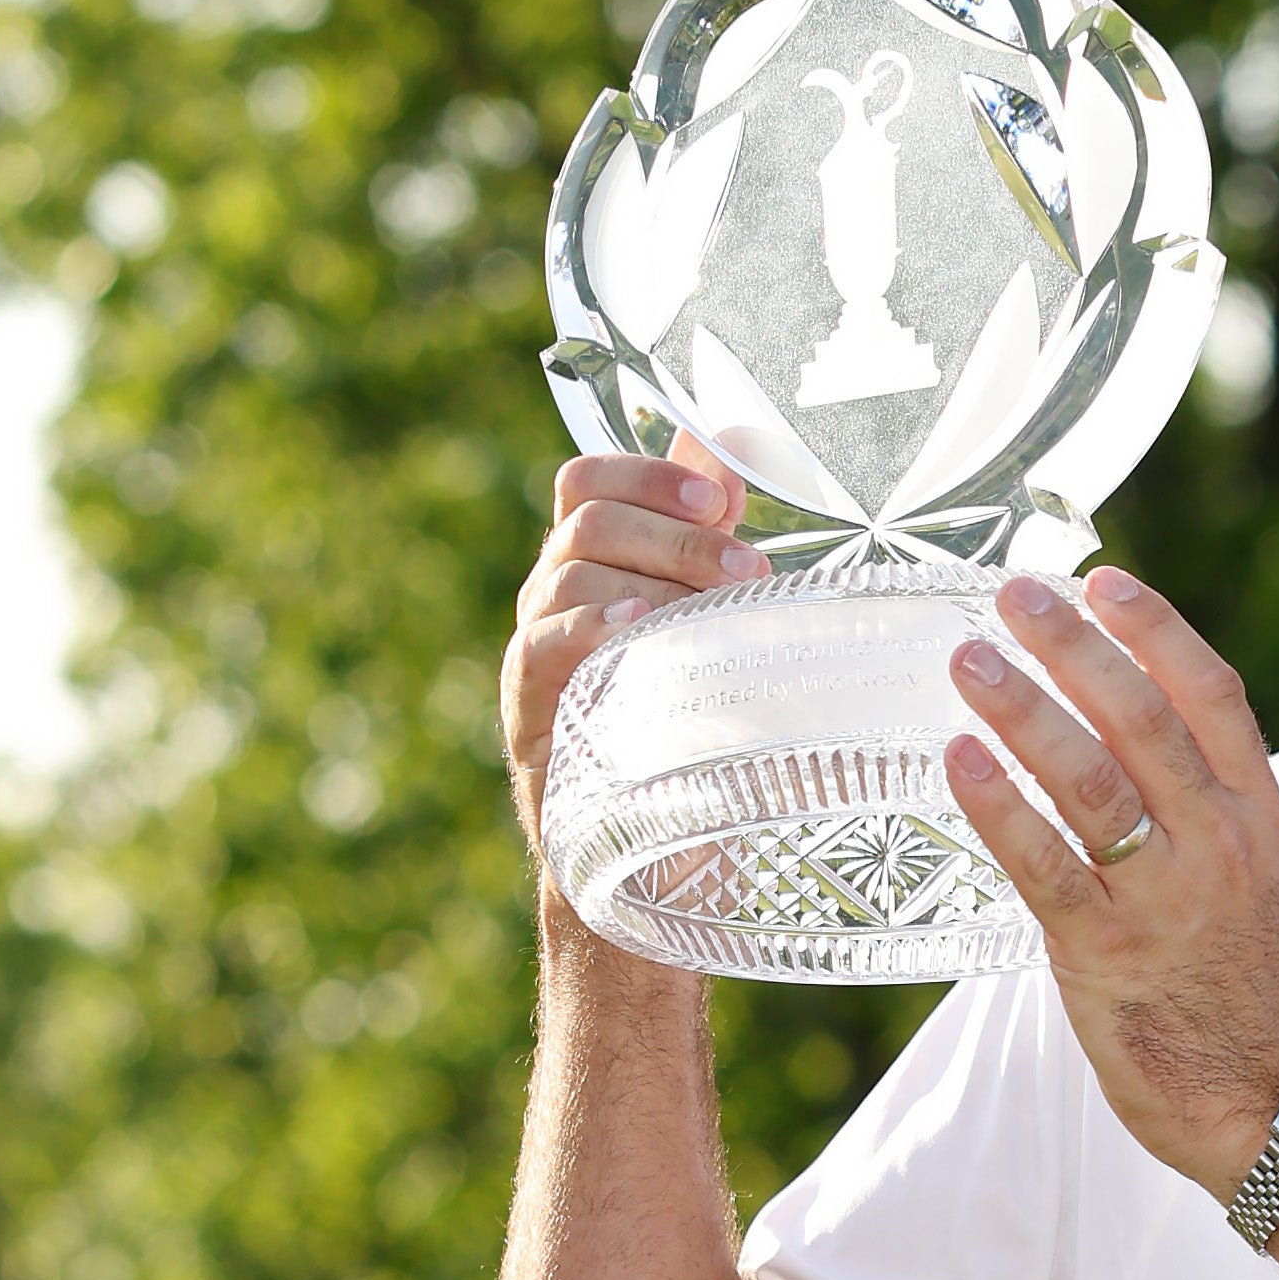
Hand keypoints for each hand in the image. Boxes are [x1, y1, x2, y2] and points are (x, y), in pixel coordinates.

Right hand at [499, 437, 769, 841]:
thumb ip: (711, 532)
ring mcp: (537, 647)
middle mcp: (553, 593)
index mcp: (593, 560)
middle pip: (588, 520)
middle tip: (749, 571)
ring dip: (654, 580)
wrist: (661, 841)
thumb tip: (733, 438)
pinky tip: (631, 630)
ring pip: (570, 573)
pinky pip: (540, 646)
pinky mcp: (528, 707)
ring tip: (713, 611)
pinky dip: (588, 627)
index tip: (718, 496)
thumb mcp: (713, 615)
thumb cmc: (690, 713)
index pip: (587, 480)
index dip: (644, 471)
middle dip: (675, 535)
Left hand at [943, 569, 1278, 1197]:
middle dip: (1073, 647)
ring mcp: (1164, 898)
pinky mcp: (1106, 953)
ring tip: (968, 660)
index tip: (1099, 578)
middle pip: (1140, 718)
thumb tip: (1115, 732)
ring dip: (1022, 710)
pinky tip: (957, 761)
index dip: (1154, 630)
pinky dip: (997, 806)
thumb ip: (1198, 809)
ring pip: (1088, 778)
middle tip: (1012, 595)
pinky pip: (1043, 864)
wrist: (1267, 1104)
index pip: (1211, 696)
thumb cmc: (1242, 989)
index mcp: (1258, 817)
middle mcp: (1218, 844)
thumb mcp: (1250, 879)